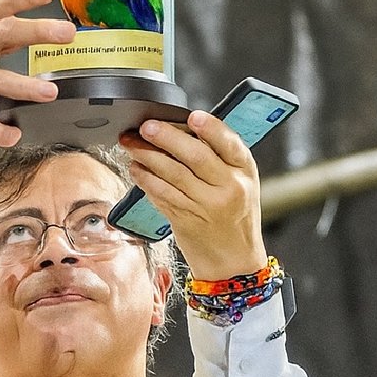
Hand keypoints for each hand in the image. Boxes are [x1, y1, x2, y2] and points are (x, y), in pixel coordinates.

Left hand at [119, 112, 266, 280]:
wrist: (233, 260)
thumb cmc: (234, 215)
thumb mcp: (240, 182)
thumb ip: (219, 157)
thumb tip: (179, 128)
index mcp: (245, 170)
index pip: (229, 143)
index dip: (211, 128)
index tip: (193, 116)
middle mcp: (229, 187)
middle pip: (195, 156)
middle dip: (166, 138)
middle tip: (146, 127)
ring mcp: (207, 206)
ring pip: (172, 174)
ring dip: (147, 156)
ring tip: (131, 144)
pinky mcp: (186, 220)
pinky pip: (161, 195)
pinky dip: (145, 179)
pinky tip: (135, 168)